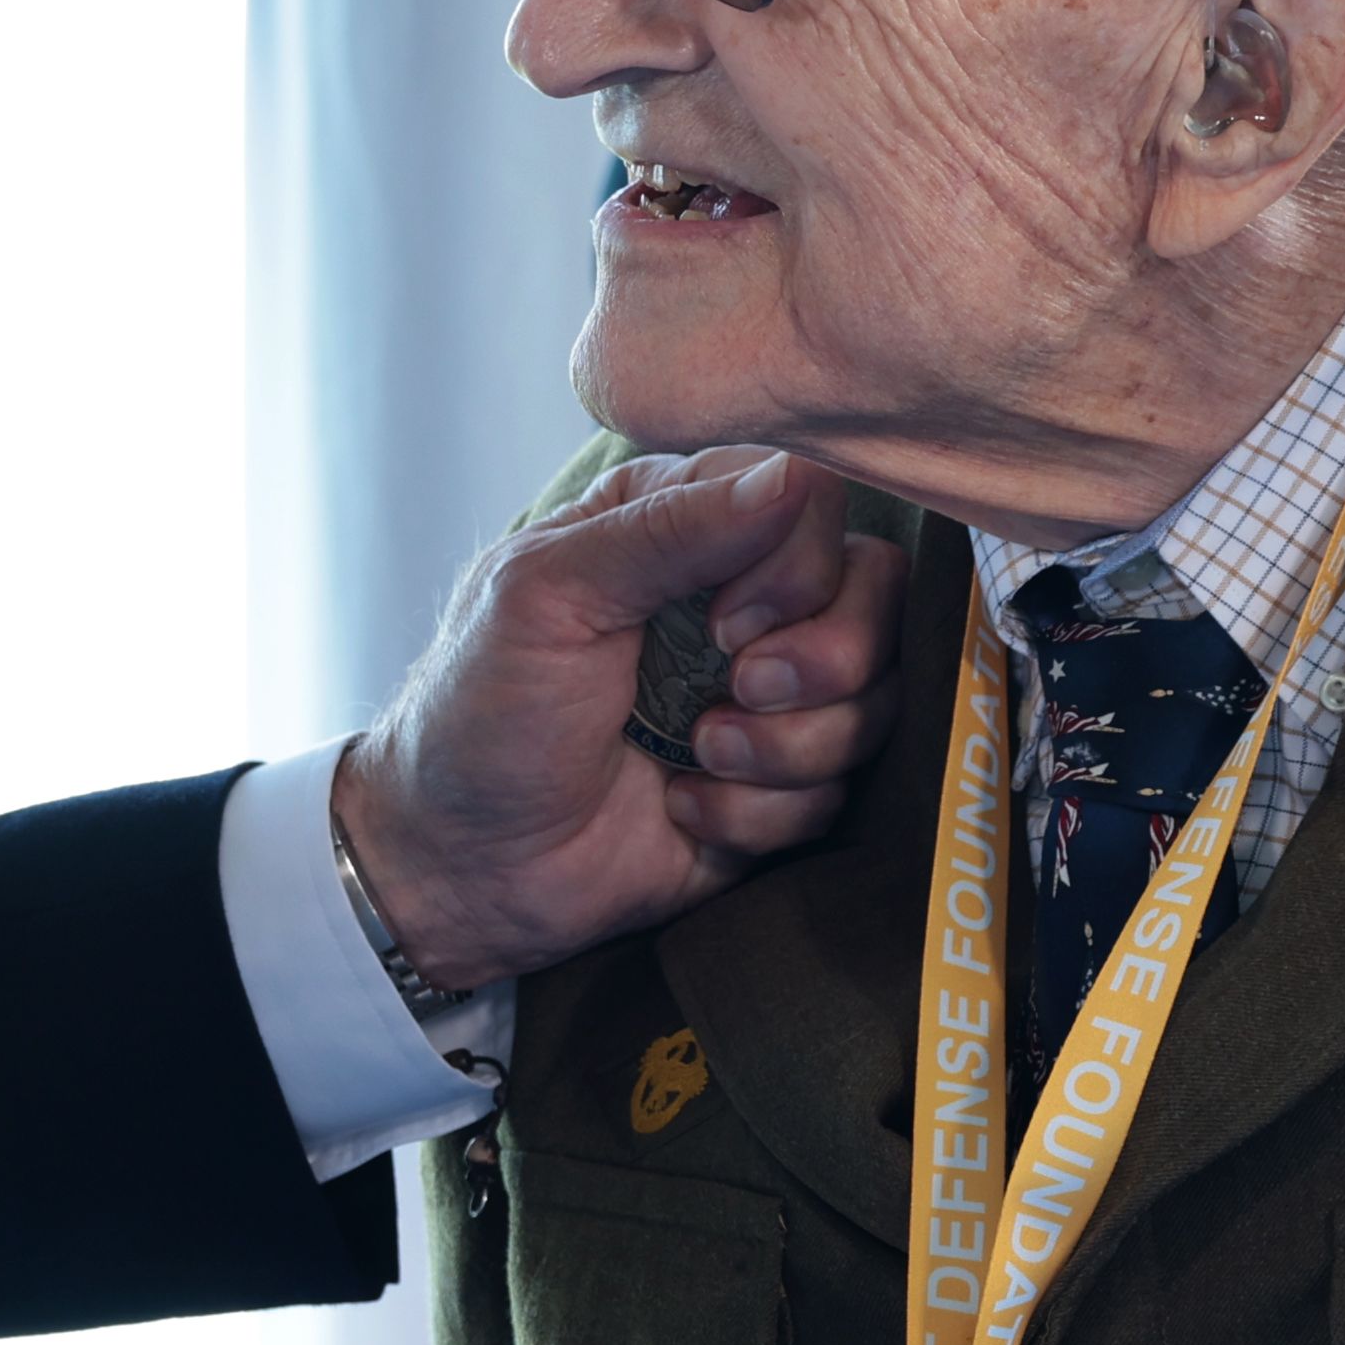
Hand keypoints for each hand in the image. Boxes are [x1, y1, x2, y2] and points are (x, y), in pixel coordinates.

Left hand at [334, 450, 903, 992]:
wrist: (465, 869)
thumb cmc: (482, 712)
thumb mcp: (546, 596)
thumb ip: (670, 531)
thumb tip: (800, 475)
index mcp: (684, 523)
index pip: (818, 501)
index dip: (800, 564)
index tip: (725, 623)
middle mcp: (745, 599)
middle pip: (878, 596)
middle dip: (825, 660)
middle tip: (736, 692)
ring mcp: (773, 699)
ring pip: (876, 700)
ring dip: (785, 747)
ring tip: (692, 757)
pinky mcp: (783, 788)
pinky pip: (840, 791)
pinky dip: (759, 812)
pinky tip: (683, 811)